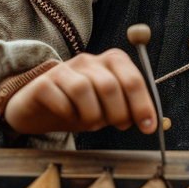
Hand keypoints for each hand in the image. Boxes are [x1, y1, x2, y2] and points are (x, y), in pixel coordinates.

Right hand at [4, 49, 156, 134]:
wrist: (39, 109)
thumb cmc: (80, 107)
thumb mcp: (109, 108)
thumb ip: (129, 109)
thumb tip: (149, 123)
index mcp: (112, 61)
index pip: (132, 79)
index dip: (142, 105)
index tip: (148, 127)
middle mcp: (88, 61)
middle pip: (110, 85)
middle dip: (118, 113)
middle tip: (116, 126)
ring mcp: (63, 70)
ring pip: (83, 90)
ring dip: (91, 114)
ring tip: (89, 122)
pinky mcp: (42, 83)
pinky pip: (60, 99)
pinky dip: (68, 113)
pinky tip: (68, 116)